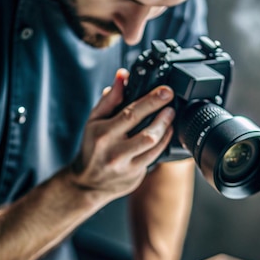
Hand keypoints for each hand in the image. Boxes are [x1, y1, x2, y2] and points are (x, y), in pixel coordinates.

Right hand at [69, 69, 174, 201]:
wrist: (88, 182)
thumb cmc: (92, 147)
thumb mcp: (94, 121)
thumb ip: (110, 99)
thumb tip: (123, 76)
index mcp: (102, 132)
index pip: (130, 113)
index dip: (151, 101)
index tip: (165, 91)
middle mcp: (114, 150)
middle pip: (145, 132)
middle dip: (163, 116)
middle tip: (171, 104)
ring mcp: (125, 164)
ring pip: (153, 145)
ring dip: (166, 128)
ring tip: (170, 116)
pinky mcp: (134, 174)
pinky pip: (154, 156)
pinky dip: (163, 142)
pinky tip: (167, 132)